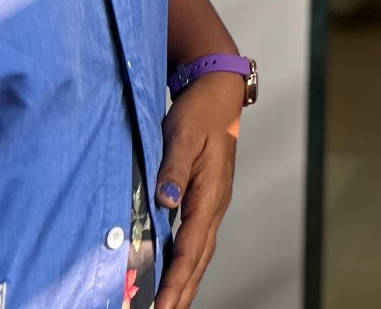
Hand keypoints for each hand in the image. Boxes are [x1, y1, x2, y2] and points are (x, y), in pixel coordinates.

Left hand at [154, 72, 241, 308]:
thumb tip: (166, 201)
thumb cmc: (199, 112)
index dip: (177, 279)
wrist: (217, 94)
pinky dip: (185, 262)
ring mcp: (212, 204)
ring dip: (186, 281)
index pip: (192, 246)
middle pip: (199, 259)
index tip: (163, 305)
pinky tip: (174, 271)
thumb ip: (174, 169)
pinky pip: (195, 240)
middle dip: (183, 291)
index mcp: (210, 194)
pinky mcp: (205, 199)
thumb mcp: (182, 134)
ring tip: (168, 304)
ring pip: (200, 253)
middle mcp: (214, 205)